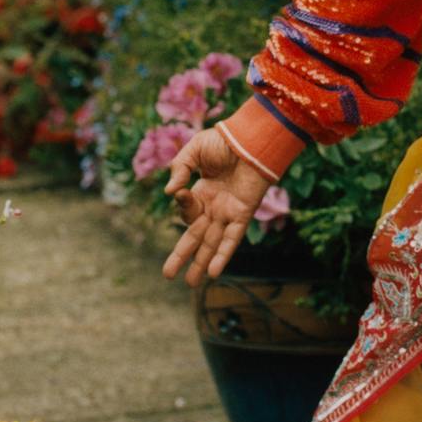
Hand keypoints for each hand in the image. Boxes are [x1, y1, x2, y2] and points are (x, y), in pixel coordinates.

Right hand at [162, 126, 276, 287]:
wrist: (252, 138)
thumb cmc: (224, 140)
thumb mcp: (193, 151)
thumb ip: (179, 169)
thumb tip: (171, 192)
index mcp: (202, 192)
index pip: (187, 211)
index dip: (183, 206)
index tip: (181, 193)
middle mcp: (215, 206)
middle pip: (196, 236)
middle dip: (182, 255)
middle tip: (168, 275)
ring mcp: (228, 212)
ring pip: (212, 243)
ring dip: (202, 263)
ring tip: (190, 283)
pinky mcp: (243, 214)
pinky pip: (232, 239)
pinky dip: (223, 255)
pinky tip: (214, 272)